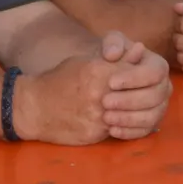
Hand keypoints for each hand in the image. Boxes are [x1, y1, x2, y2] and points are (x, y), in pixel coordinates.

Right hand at [15, 32, 170, 143]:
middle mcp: (100, 94)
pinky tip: (121, 122)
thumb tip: (140, 49)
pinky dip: (123, 127)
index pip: (136, 72)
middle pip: (138, 96)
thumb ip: (115, 57)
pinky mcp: (94, 134)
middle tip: (149, 96)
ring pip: (131, 116)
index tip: (145, 79)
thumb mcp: (86, 61)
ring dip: (136, 113)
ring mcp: (97, 116)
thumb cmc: (60, 80)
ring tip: (136, 109)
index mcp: (98, 71)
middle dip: (144, 97)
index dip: (143, 77)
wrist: (33, 108)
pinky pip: (118, 131)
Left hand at [99, 31, 172, 139]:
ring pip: (152, 116)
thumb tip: (114, 53)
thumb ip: (112, 43)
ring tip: (106, 117)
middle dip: (129, 101)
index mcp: (158, 66)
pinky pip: (145, 131)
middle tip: (105, 102)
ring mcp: (159, 107)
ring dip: (128, 119)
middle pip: (155, 96)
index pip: (155, 72)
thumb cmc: (111, 58)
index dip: (134, 78)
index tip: (111, 82)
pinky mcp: (151, 123)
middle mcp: (164, 87)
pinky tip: (111, 130)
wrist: (106, 77)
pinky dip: (129, 132)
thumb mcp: (111, 43)